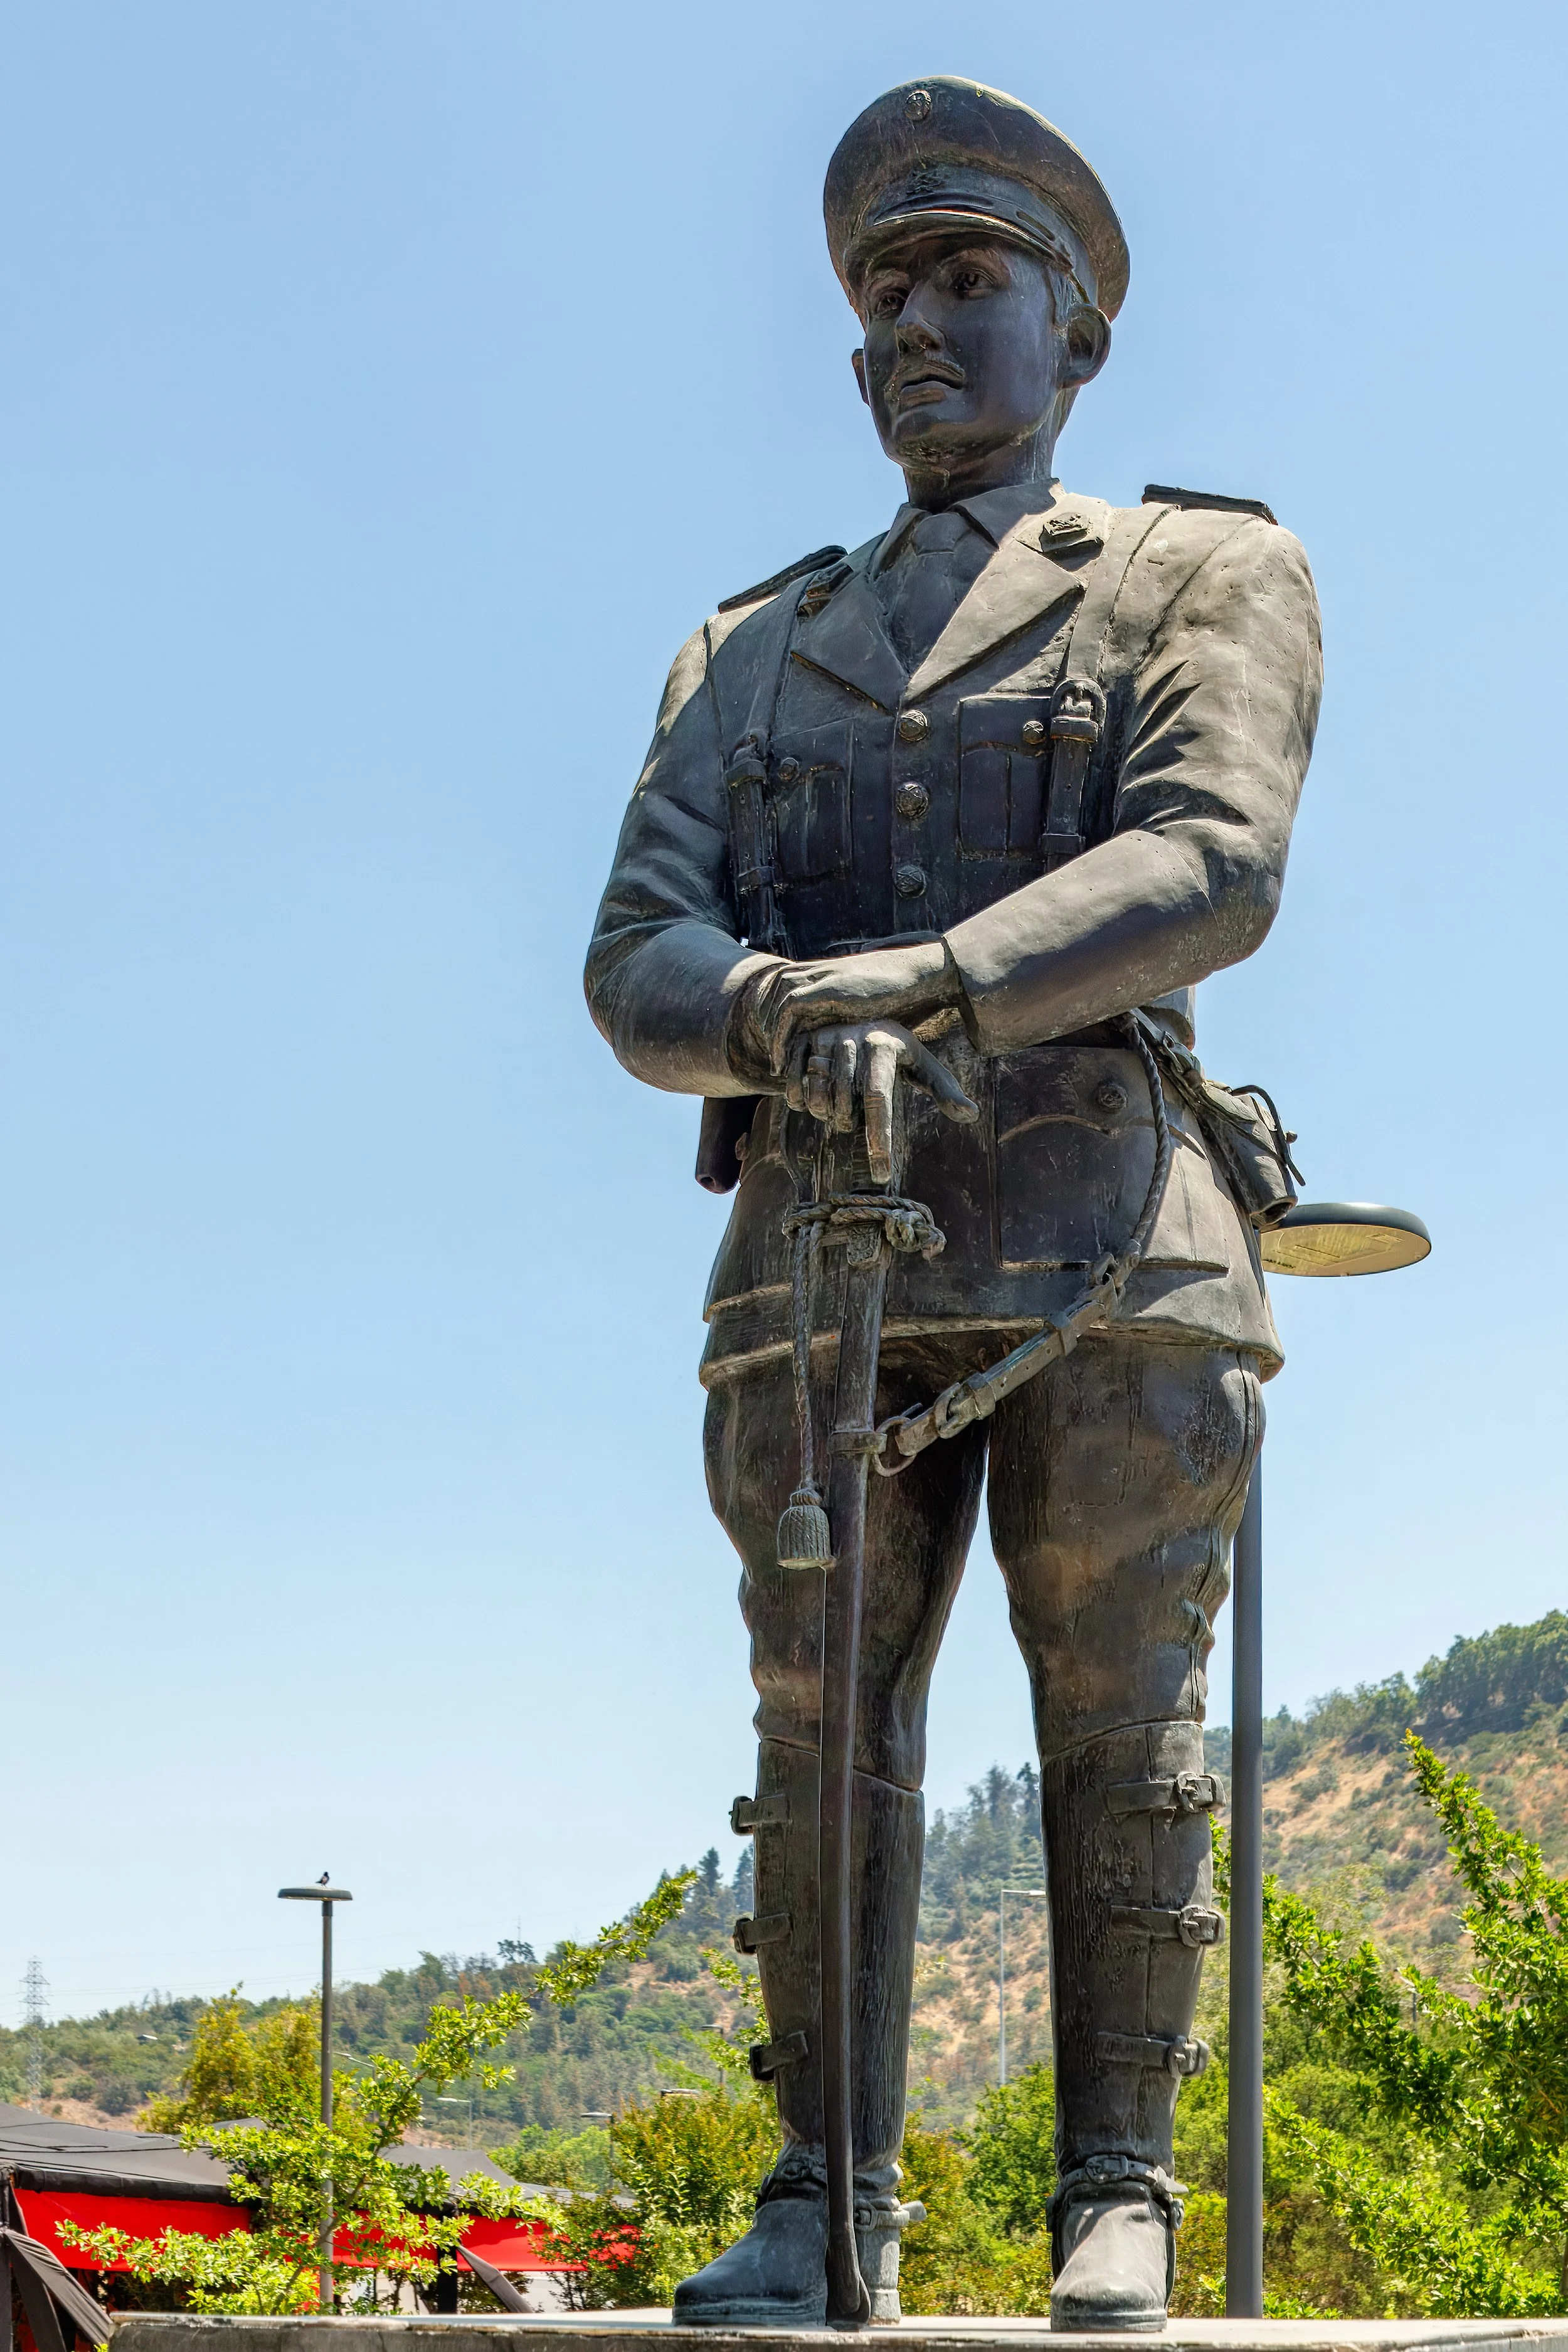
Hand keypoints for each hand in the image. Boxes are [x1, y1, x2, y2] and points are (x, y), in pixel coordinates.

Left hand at [749, 943, 959, 1077]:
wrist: (919, 974)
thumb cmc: (901, 991)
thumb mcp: (865, 999)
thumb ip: (847, 1007)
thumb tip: (844, 1027)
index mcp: (825, 970)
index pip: (782, 986)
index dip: (773, 1015)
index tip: (778, 1046)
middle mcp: (818, 970)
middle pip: (771, 991)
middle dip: (765, 1023)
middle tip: (773, 1059)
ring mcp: (821, 976)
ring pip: (775, 1001)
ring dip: (771, 1034)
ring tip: (777, 1065)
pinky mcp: (827, 987)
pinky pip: (789, 1011)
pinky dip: (781, 1036)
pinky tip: (785, 1061)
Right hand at [785, 1020, 977, 1184]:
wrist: (858, 1013)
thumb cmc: (895, 1052)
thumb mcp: (923, 1066)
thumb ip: (946, 1091)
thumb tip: (973, 1115)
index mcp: (885, 1046)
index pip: (879, 1101)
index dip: (880, 1141)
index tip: (881, 1175)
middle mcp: (853, 1039)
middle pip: (844, 1105)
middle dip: (848, 1123)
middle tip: (851, 1118)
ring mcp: (824, 1038)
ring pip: (817, 1096)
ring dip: (824, 1114)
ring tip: (835, 1107)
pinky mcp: (802, 1040)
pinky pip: (792, 1085)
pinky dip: (798, 1102)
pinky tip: (809, 1101)